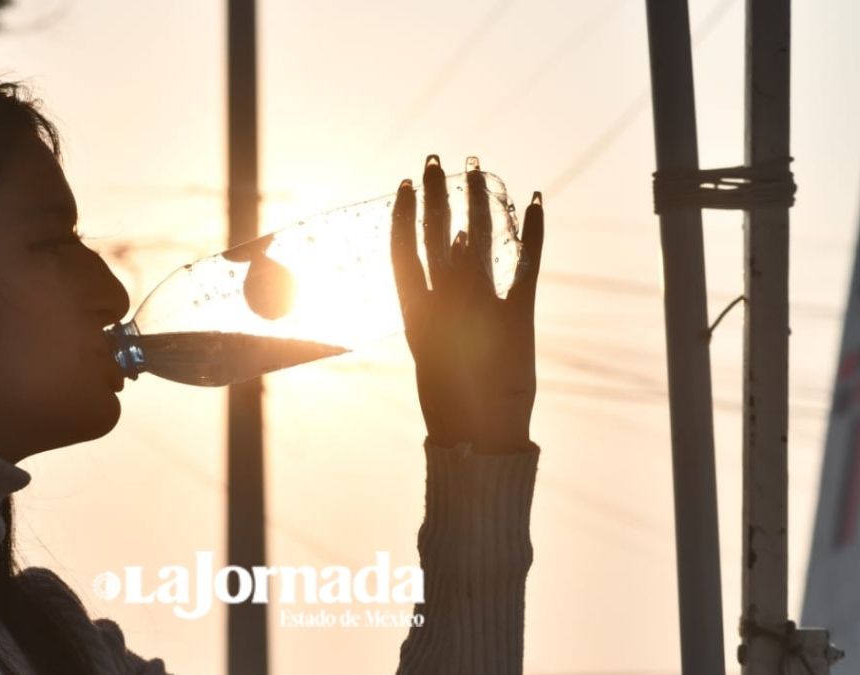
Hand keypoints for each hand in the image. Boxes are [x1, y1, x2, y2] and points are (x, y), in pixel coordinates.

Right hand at [390, 155, 543, 450]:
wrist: (477, 434)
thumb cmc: (448, 396)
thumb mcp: (429, 347)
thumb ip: (435, 301)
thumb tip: (449, 249)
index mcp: (415, 313)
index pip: (403, 250)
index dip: (404, 214)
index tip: (405, 183)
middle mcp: (444, 303)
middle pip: (437, 234)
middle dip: (437, 194)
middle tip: (437, 159)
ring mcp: (480, 307)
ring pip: (478, 239)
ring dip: (479, 200)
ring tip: (479, 169)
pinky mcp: (518, 316)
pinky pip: (527, 264)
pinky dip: (533, 230)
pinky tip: (535, 200)